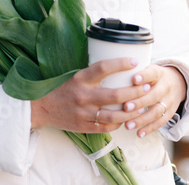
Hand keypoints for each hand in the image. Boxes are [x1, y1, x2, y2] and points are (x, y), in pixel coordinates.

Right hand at [31, 57, 148, 132]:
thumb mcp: (76, 76)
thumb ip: (94, 75)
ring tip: (141, 106)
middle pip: (115, 95)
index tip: (135, 61)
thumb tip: (119, 68)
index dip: (120, 63)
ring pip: (114, 116)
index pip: (102, 68)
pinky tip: (126, 118)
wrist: (43, 108)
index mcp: (80, 79)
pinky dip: (118, 123)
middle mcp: (83, 95)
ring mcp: (84, 113)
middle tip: (146, 86)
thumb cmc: (63, 89)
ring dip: (131, 112)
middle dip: (134, 91)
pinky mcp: (84, 127)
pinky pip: (107, 127)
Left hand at [121, 65, 186, 137]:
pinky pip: (160, 122)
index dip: (144, 76)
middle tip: (126, 107)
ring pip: (157, 111)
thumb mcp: (146, 69)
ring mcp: (169, 101)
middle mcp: (165, 87)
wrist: (176, 83)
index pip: (152, 73)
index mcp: (158, 73)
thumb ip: (133, 72)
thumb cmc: (151, 76)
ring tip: (127, 125)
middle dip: (139, 102)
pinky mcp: (170, 112)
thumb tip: (110, 75)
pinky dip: (149, 128)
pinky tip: (139, 133)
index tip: (134, 79)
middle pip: (154, 95)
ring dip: (142, 119)